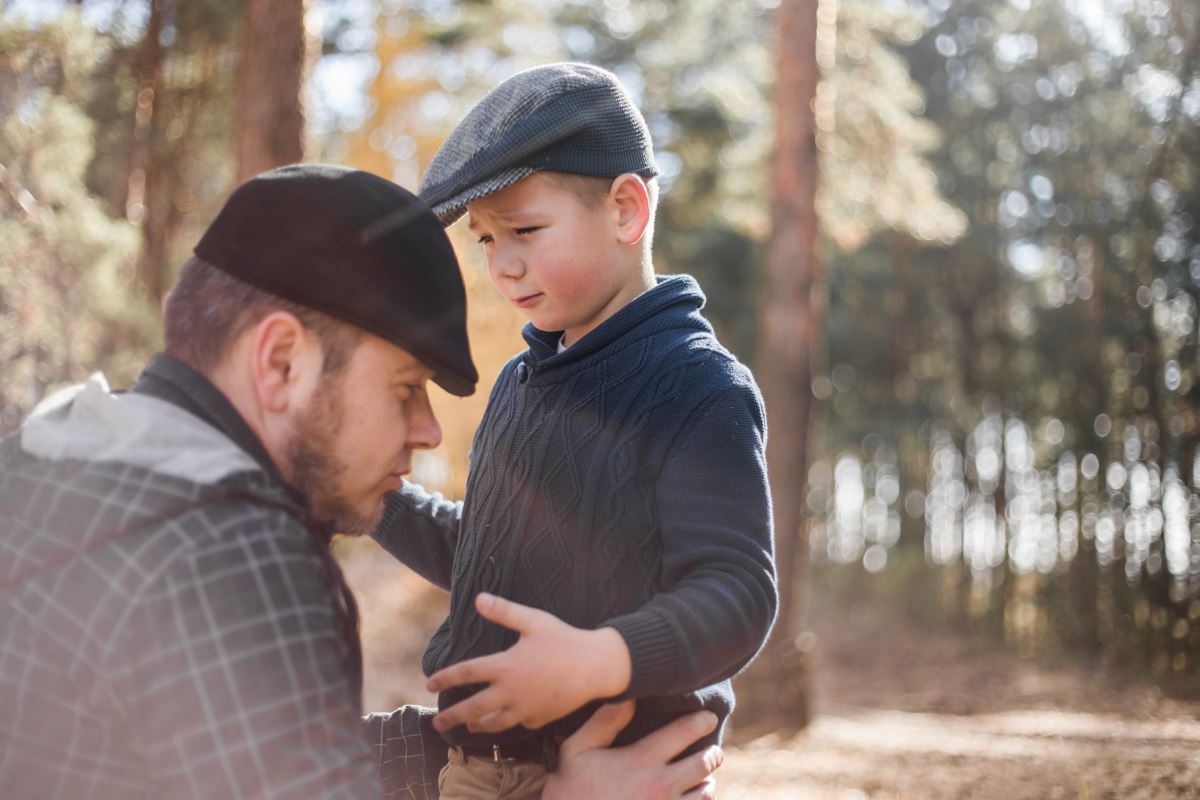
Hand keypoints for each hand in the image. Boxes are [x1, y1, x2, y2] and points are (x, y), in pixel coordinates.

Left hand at [426, 593, 631, 732]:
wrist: (597, 667)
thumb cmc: (565, 639)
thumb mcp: (534, 620)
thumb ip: (504, 611)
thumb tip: (478, 599)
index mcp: (506, 666)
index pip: (467, 673)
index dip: (446, 678)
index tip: (429, 683)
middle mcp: (511, 692)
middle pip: (473, 708)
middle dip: (452, 716)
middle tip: (438, 723)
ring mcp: (526, 709)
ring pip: (494, 724)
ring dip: (478, 725)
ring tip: (468, 726)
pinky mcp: (541, 719)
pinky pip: (520, 724)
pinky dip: (510, 723)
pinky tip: (506, 722)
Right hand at [544, 701, 721, 799]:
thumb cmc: (569, 793)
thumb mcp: (576, 751)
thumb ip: (603, 722)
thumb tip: (628, 696)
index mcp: (642, 760)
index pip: (684, 732)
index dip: (702, 721)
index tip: (709, 717)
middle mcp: (661, 785)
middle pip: (704, 763)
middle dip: (714, 753)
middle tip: (714, 749)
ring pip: (705, 793)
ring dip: (707, 782)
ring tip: (705, 777)